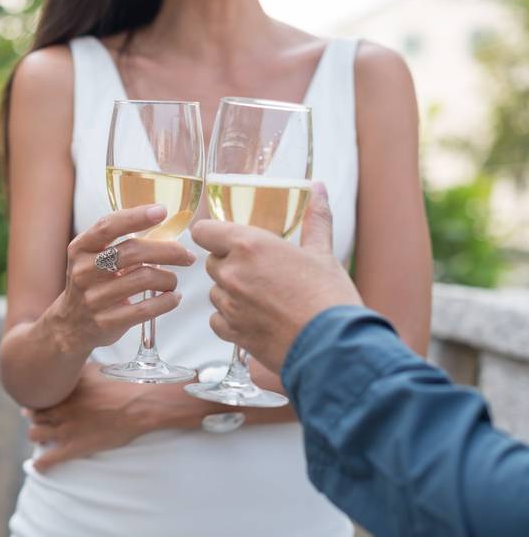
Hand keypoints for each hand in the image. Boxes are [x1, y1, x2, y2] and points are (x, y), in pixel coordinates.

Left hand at [25, 365, 151, 472]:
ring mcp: (65, 430)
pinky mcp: (74, 447)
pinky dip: (40, 464)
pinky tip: (38, 466)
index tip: (39, 400)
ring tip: (43, 436)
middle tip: (41, 418)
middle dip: (34, 416)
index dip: (36, 399)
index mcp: (63, 391)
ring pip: (34, 434)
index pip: (37, 396)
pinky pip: (49, 459)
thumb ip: (75, 371)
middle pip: (32, 414)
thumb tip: (68, 366)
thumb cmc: (120, 384)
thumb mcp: (92, 369)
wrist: (137, 405)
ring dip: (36, 434)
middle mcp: (59, 409)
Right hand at [46, 204, 195, 356]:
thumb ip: (120, 243)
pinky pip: (144, 309)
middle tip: (186, 255)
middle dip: (167, 251)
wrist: (71, 325)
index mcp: (80, 248)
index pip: (108, 226)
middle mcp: (83, 271)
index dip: (136, 217)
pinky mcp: (106, 322)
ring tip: (173, 280)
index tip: (162, 211)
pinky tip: (172, 298)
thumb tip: (165, 230)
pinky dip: (166, 302)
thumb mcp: (93, 258)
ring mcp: (93, 298)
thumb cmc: (93, 283)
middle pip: (132, 252)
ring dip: (168, 278)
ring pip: (143, 279)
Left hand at [191, 183, 361, 372]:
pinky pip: (217, 320)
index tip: (225, 239)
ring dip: (230, 292)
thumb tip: (320, 188)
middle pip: (212, 262)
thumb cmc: (330, 298)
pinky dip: (230, 320)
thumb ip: (316, 219)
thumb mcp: (324, 253)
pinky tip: (256, 319)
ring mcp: (229, 305)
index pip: (204, 231)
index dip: (212, 234)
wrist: (333, 348)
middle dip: (229, 264)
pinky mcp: (231, 332)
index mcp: (250, 246)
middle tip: (259, 271)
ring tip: (264, 298)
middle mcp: (232, 273)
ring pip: (215, 292)